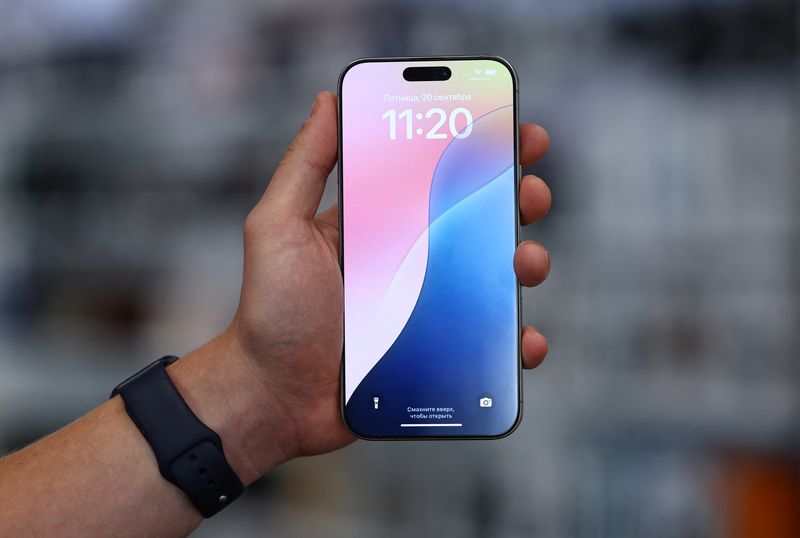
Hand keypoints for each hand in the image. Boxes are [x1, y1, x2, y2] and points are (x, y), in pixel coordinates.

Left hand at [194, 91, 551, 479]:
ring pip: (493, 276)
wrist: (274, 396)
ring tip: (526, 263)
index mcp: (378, 222)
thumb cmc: (271, 312)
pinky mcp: (437, 351)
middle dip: (515, 198)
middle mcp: (409, 258)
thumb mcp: (278, 227)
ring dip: (526, 261)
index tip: (510, 129)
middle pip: (476, 220)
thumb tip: (327, 100)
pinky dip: (516, 338)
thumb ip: (304, 165)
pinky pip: (489, 340)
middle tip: (530, 192)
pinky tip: (523, 338)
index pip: (434, 174)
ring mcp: (426, 305)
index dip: (475, 150)